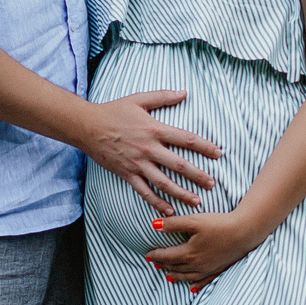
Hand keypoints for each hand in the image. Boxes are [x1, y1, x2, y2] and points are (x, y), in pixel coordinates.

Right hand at [80, 90, 220, 210]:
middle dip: (198, 175)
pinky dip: (157, 202)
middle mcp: (148, 149)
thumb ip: (163, 97)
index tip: (219, 154)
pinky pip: (144, 191)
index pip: (185, 139)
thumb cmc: (113, 111)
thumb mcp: (139, 99)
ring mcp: (137, 164)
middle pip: (179, 165)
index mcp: (155, 129)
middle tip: (212, 184)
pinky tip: (169, 211)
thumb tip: (184, 93)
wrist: (87, 126)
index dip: (204, 147)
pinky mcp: (127, 174)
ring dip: (181, 193)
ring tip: (197, 201)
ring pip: (164, 182)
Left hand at [145, 208, 262, 289]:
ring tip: (167, 276)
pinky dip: (195, 285)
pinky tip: (191, 288)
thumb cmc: (219, 224)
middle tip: (154, 264)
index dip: (155, 255)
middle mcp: (197, 265)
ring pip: (187, 277)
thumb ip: (173, 224)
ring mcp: (208, 269)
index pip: (166, 256)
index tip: (147, 255)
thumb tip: (154, 225)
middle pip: (175, 267)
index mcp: (188, 253)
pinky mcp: (218, 270)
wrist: (244, 232)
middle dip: (163, 265)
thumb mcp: (194, 221)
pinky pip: (203, 282)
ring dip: (176, 276)